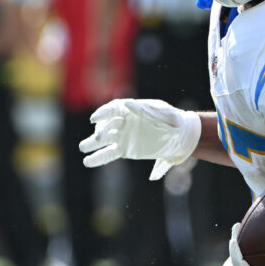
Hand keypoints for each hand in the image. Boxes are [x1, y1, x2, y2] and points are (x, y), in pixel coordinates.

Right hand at [79, 99, 201, 180]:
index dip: (102, 113)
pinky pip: (109, 154)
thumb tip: (127, 104)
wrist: (181, 136)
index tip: (95, 119)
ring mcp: (123, 137)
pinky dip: (99, 158)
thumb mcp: (165, 113)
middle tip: (99, 138)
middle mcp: (123, 122)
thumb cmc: (173, 120)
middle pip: (107, 125)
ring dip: (92, 143)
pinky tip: (87, 161)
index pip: (112, 109)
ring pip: (104, 140)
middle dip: (101, 131)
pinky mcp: (126, 150)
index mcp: (131, 109)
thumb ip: (147, 109)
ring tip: (83, 148)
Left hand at [228, 227, 264, 265]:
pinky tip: (262, 233)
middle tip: (237, 226)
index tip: (233, 240)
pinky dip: (261, 245)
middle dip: (237, 246)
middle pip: (242, 263)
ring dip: (246, 245)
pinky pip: (264, 257)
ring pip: (251, 260)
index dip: (236, 255)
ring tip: (244, 227)